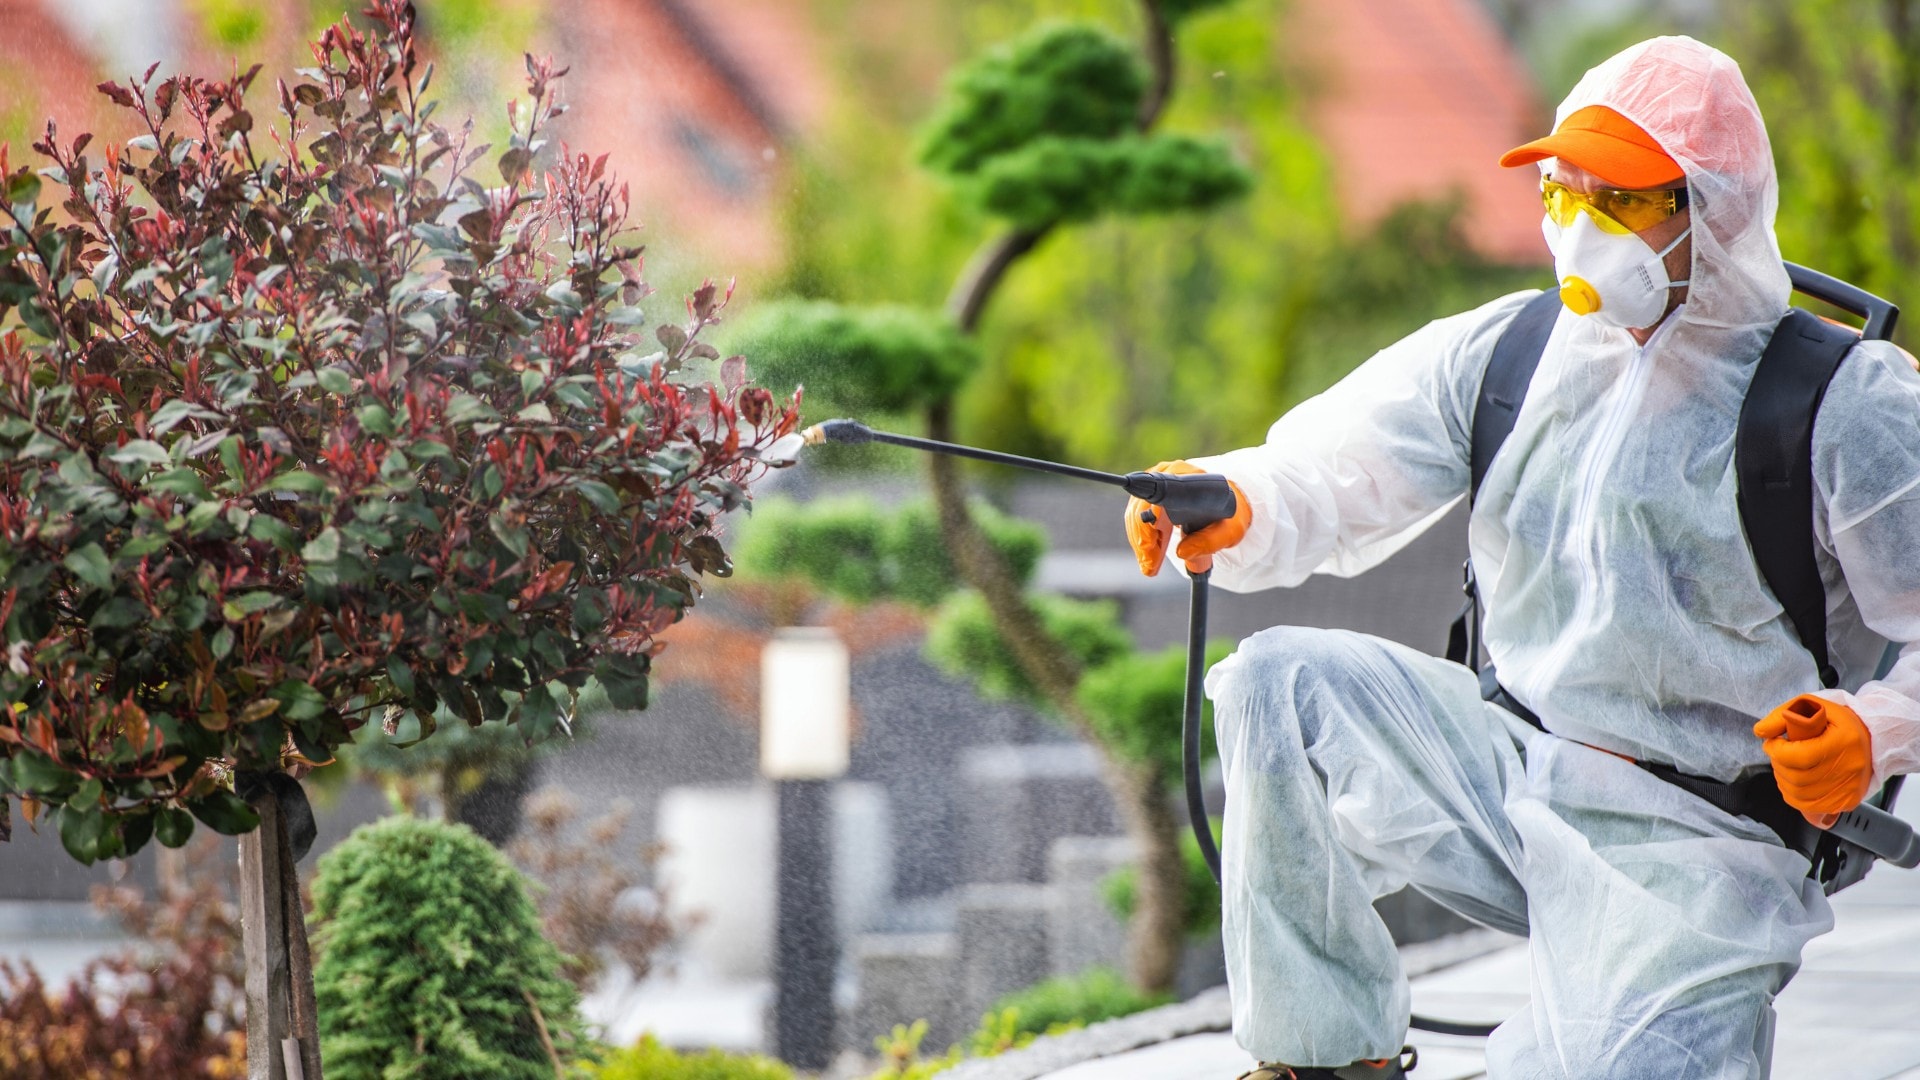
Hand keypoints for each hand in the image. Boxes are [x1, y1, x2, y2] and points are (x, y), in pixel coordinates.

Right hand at [1124, 461, 1249, 575]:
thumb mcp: (1230, 531)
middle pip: (1144, 506)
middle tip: (1150, 565)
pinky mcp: (1151, 495)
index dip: (1150, 518)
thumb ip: (1210, 542)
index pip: (1161, 494)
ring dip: (1141, 543)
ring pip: (1136, 514)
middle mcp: (1167, 474)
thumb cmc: (1230, 516)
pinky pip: (1137, 517)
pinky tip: (1151, 554)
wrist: (1229, 505)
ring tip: (1150, 565)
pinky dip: (1142, 539)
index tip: (1149, 542)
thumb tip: (1182, 553)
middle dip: (1144, 540)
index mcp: (1188, 478)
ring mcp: (1156, 483)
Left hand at [1754, 693, 1874, 826]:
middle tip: (1782, 752)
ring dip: (1784, 780)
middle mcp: (1849, 767)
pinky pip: (1810, 808)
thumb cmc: (1836, 722)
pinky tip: (1798, 781)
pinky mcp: (1848, 801)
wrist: (1872, 738)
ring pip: (1798, 795)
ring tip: (1790, 765)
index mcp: (1843, 741)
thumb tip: (1761, 731)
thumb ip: (1781, 716)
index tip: (1774, 742)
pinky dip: (1795, 796)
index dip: (1777, 750)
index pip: (1798, 756)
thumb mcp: (1811, 706)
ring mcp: (1850, 788)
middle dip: (1778, 764)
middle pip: (1796, 778)